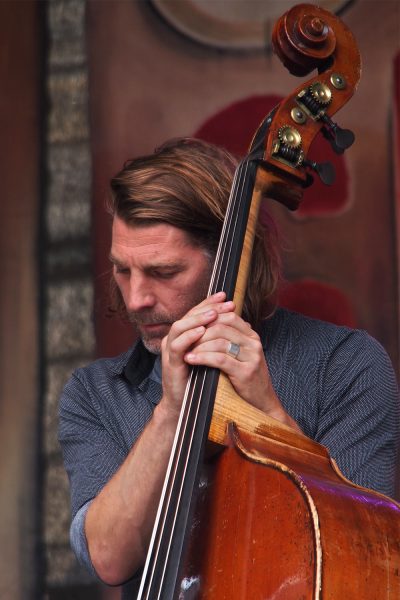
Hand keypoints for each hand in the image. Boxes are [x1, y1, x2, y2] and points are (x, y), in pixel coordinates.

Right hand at [159, 292, 233, 413]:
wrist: (186, 405)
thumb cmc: (200, 379)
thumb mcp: (211, 355)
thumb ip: (218, 339)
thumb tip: (238, 321)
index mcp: (184, 336)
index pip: (196, 313)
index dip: (209, 303)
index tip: (225, 296)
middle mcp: (175, 340)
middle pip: (188, 316)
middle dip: (207, 308)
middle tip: (224, 302)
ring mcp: (171, 351)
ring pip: (179, 327)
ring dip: (197, 319)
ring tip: (213, 315)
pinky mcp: (171, 364)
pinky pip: (177, 346)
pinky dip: (189, 337)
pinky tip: (202, 332)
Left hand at [183, 304, 300, 429]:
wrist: (261, 403)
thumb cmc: (245, 378)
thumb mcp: (239, 354)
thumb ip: (229, 339)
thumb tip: (206, 324)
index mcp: (252, 336)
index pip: (229, 316)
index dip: (208, 319)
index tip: (192, 326)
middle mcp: (253, 343)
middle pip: (221, 327)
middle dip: (200, 332)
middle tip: (185, 338)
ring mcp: (251, 357)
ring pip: (219, 342)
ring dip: (198, 345)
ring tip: (185, 351)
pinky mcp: (245, 372)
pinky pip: (220, 359)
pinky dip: (202, 357)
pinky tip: (190, 359)